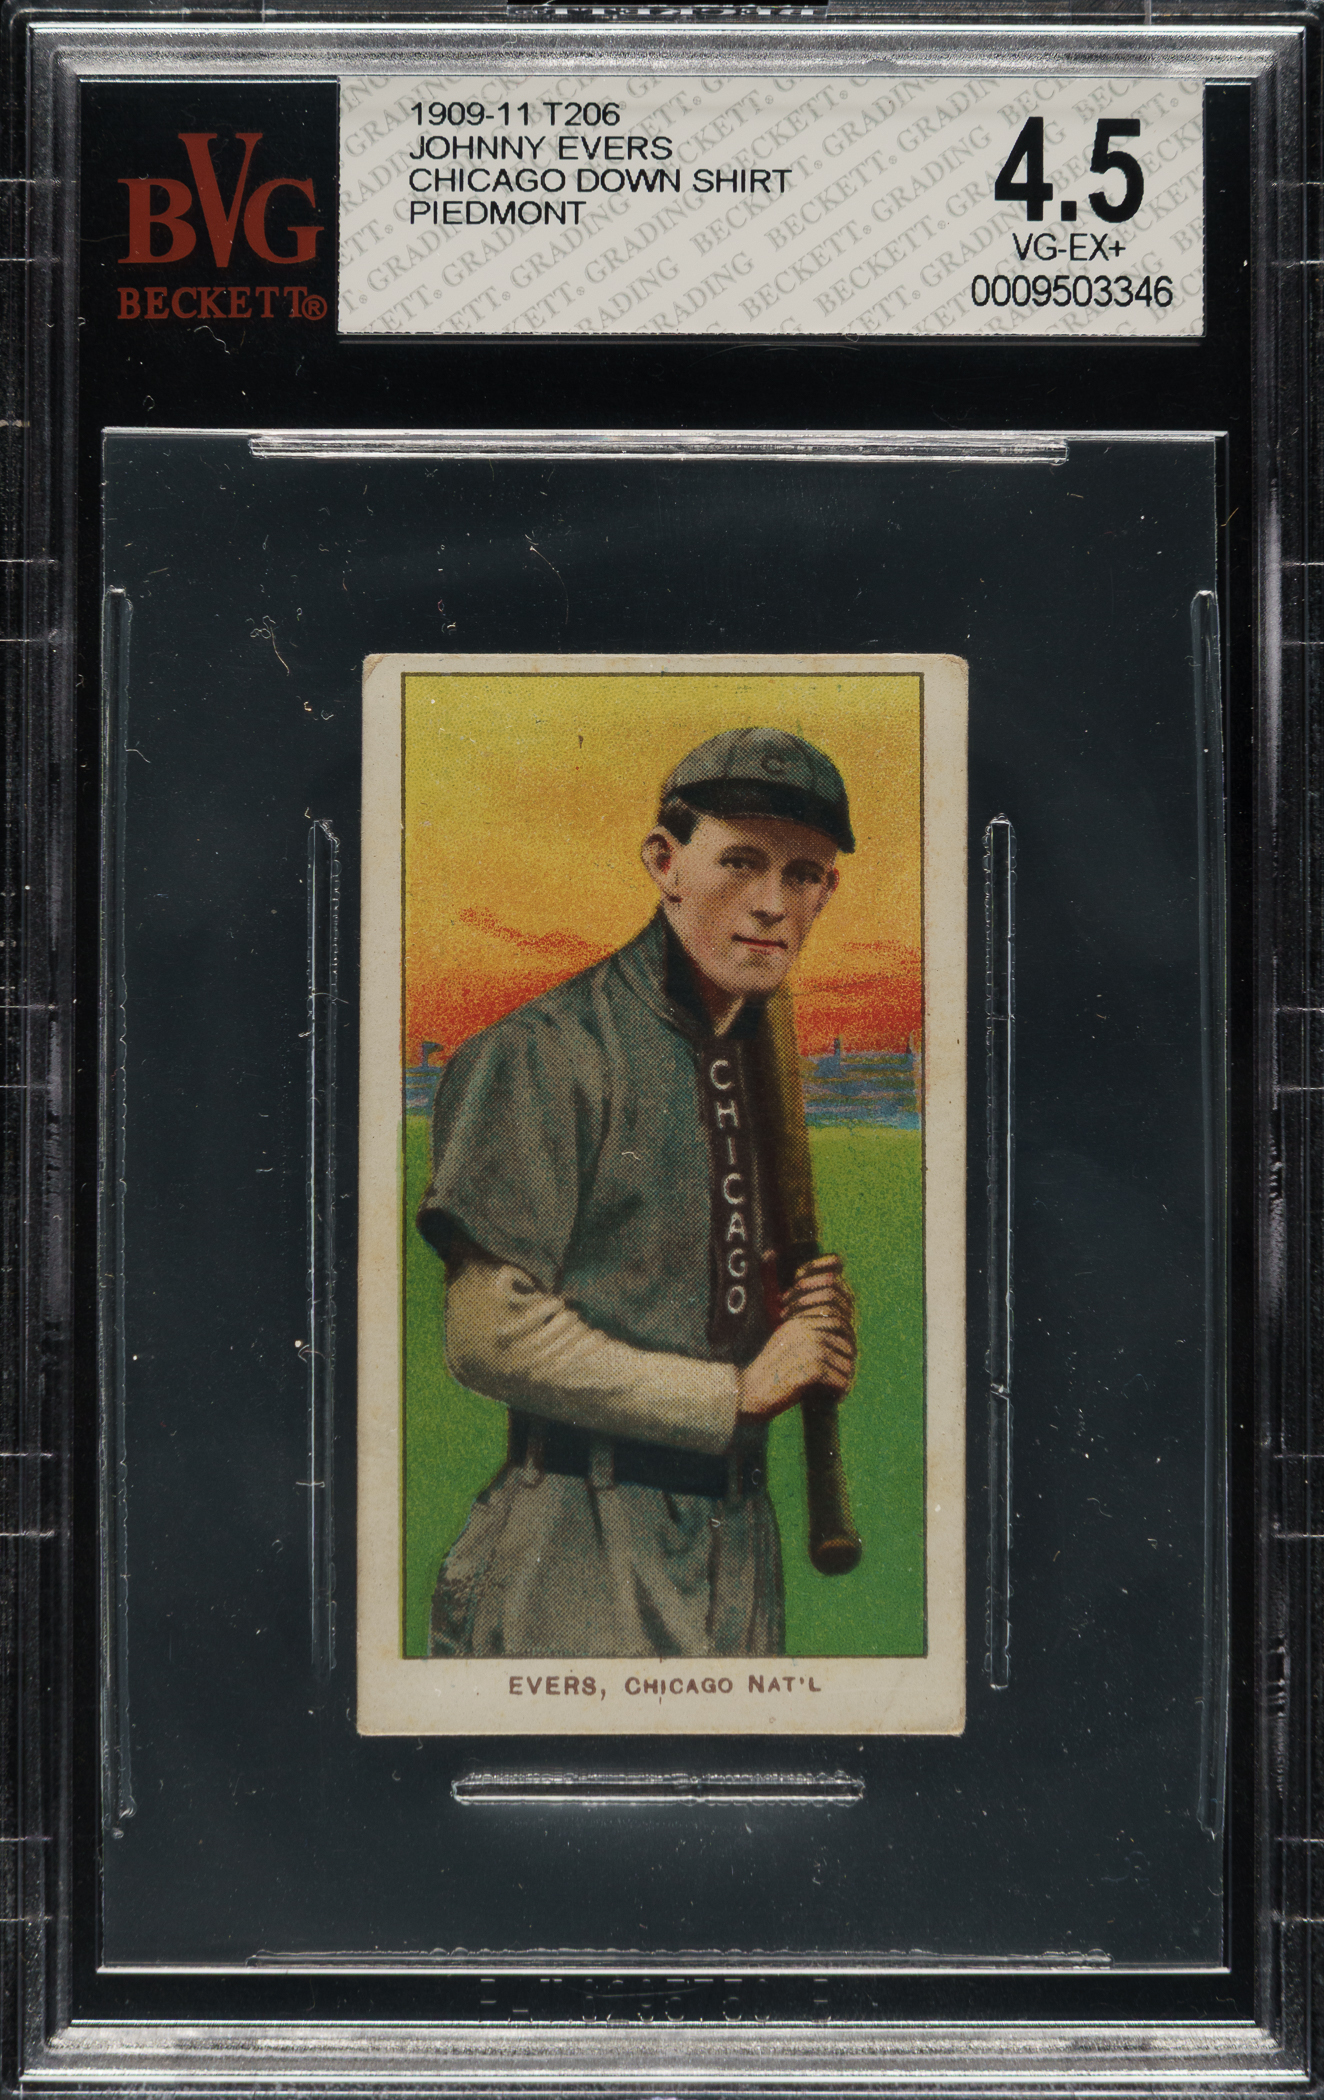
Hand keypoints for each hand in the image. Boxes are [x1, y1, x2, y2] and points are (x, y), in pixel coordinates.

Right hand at [737, 1255, 855, 1421]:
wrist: (745, 1393)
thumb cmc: (768, 1377)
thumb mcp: (787, 1348)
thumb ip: (810, 1342)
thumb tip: (847, 1348)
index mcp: (798, 1323)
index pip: (838, 1325)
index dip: (844, 1348)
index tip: (838, 1366)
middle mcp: (805, 1332)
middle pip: (846, 1346)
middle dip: (846, 1365)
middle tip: (839, 1382)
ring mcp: (809, 1349)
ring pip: (846, 1364)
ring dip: (844, 1381)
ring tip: (835, 1392)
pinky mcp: (811, 1369)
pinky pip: (840, 1380)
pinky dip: (839, 1392)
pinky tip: (832, 1399)